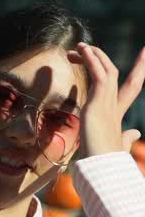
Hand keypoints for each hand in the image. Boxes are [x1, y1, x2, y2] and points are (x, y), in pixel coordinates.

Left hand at [69, 42, 144, 158]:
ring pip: (107, 70)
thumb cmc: (105, 164)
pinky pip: (99, 73)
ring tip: (78, 48)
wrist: (102, 170)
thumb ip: (125, 139)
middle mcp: (115, 107)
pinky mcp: (99, 103)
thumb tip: (134, 132)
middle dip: (109, 57)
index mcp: (117, 116)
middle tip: (90, 47)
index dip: (138, 71)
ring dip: (93, 56)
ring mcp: (108, 103)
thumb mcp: (114, 148)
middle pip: (121, 75)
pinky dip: (91, 59)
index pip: (130, 88)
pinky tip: (81, 50)